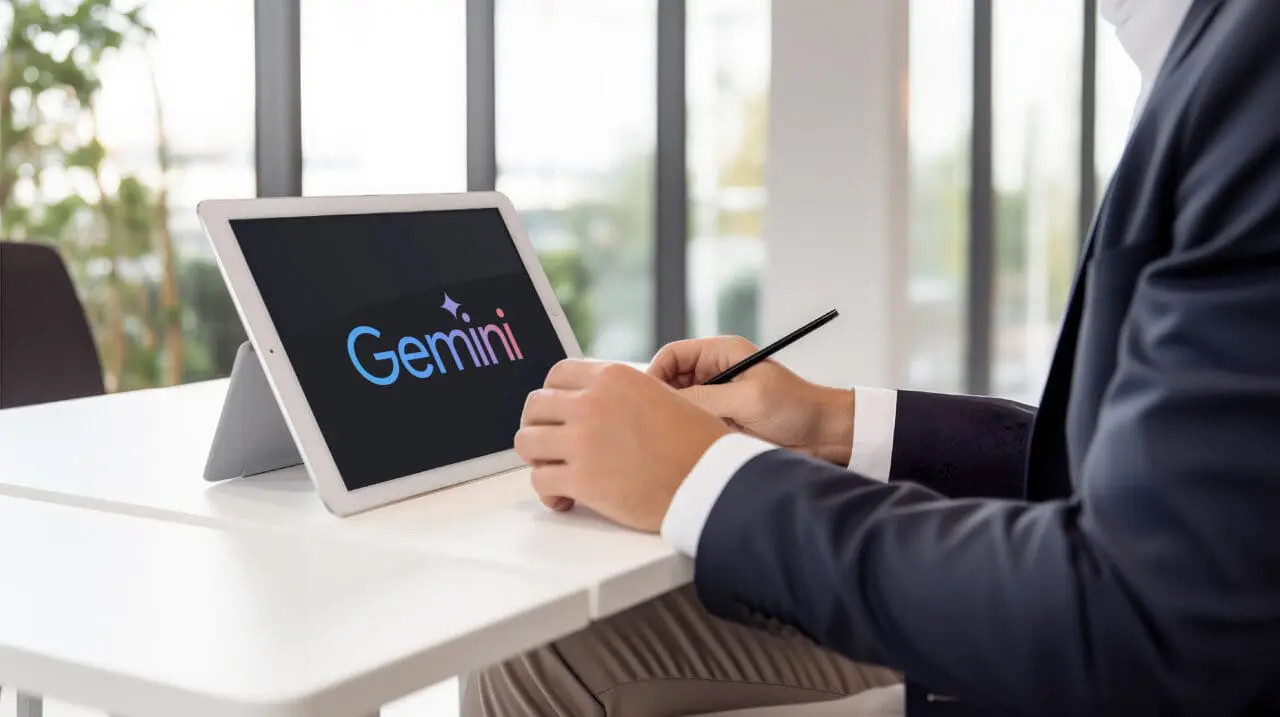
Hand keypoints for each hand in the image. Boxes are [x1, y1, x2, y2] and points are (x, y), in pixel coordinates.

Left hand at [515, 359, 730, 530]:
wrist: (712, 480)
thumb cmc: (698, 444)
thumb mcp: (661, 395)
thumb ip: (623, 394)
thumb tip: (599, 404)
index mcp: (613, 377)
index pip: (557, 375)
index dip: (553, 397)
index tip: (557, 414)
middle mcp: (592, 402)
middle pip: (535, 406)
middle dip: (539, 426)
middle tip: (552, 446)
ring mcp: (583, 440)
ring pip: (527, 441)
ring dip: (538, 458)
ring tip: (556, 472)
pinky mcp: (582, 479)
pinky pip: (540, 480)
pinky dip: (547, 493)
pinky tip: (564, 499)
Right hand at [648, 336, 854, 464]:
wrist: (824, 436)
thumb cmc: (795, 408)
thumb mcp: (748, 399)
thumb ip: (706, 398)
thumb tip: (666, 403)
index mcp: (722, 353)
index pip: (672, 355)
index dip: (655, 374)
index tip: (648, 399)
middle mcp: (715, 373)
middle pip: (669, 380)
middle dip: (662, 399)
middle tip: (657, 421)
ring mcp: (717, 398)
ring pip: (678, 405)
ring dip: (676, 418)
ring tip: (678, 434)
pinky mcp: (720, 422)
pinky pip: (692, 424)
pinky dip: (687, 432)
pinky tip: (692, 444)